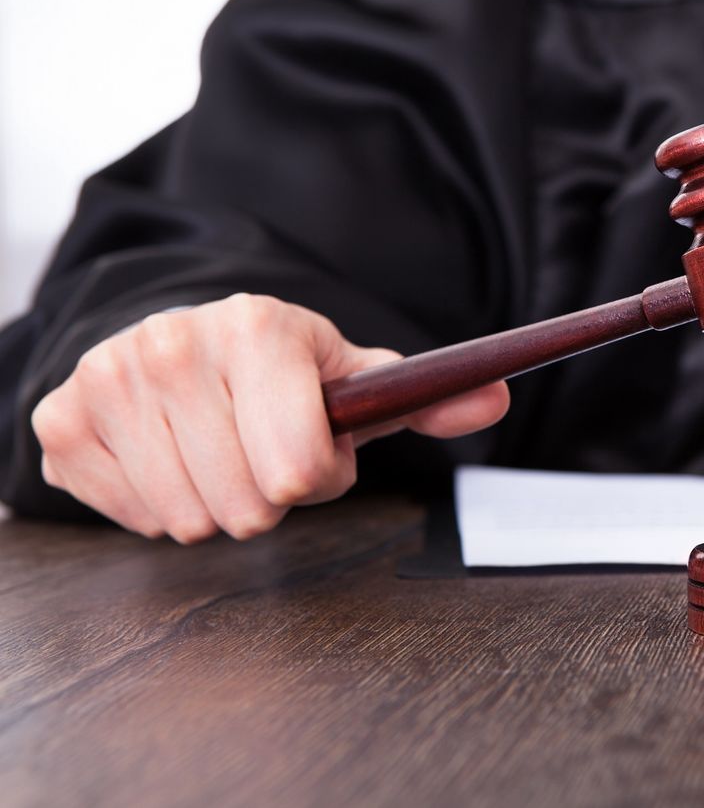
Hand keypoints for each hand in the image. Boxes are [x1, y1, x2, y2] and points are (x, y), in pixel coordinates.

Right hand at [31, 294, 508, 542]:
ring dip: (218, 504)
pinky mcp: (62, 421)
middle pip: (248, 506)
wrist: (180, 343)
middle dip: (268, 495)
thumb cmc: (281, 375)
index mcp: (258, 326)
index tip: (310, 448)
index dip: (316, 476)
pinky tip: (170, 460)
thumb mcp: (355, 380)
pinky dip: (160, 507)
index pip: (298, 468)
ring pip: (189, 520)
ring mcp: (109, 380)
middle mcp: (174, 344)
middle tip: (260, 450)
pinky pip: (132, 517)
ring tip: (219, 452)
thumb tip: (497, 399)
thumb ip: (427, 398)